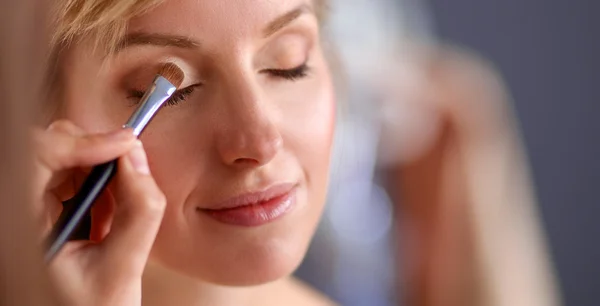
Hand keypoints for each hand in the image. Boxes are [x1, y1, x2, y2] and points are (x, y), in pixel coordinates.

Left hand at [32, 120, 165, 305]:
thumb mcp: (122, 270)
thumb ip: (139, 213)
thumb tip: (140, 160)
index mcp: (18, 231)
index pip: (34, 157)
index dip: (80, 142)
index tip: (121, 145)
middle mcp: (16, 214)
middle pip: (46, 150)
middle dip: (92, 149)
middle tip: (127, 158)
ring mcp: (26, 212)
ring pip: (59, 159)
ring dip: (97, 167)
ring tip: (120, 196)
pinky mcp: (42, 212)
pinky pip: (67, 178)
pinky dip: (96, 184)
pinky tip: (108, 210)